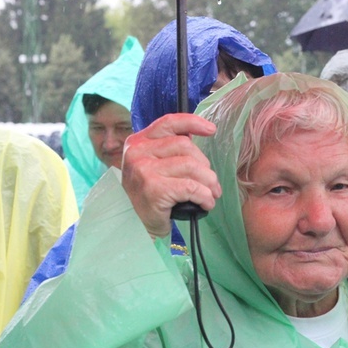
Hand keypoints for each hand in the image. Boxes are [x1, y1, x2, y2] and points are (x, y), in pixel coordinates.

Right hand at [122, 114, 221, 237]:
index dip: (192, 123)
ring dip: (209, 182)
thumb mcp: (154, 165)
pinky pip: (191, 187)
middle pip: (185, 146)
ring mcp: (144, 170)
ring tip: (212, 193)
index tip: (211, 129)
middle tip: (211, 182)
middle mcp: (138, 152)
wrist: (136, 225)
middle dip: (205, 165)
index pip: (169, 123)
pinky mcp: (154, 190)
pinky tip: (206, 203)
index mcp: (138, 142)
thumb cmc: (151, 194)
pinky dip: (205, 196)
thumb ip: (169, 149)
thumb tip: (196, 134)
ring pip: (192, 166)